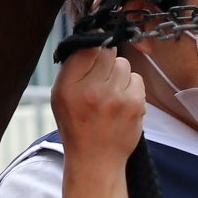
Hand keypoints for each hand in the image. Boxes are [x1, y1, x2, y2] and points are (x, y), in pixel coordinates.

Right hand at [50, 48, 145, 164]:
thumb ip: (73, 67)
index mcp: (68, 87)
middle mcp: (91, 90)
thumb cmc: (77, 125)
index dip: (93, 44)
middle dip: (105, 60)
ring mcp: (115, 97)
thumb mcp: (61, 96)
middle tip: (100, 78)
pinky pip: (136, 78)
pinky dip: (131, 87)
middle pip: (107, 51)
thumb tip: (92, 38)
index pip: (85, 47)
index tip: (95, 49)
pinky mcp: (134, 104)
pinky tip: (122, 101)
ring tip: (111, 93)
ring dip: (119, 74)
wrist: (96, 159)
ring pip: (123, 63)